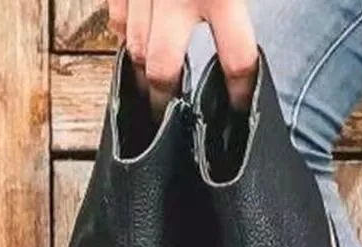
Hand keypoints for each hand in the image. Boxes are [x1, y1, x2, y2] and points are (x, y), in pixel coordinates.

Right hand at [107, 0, 257, 112]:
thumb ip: (240, 6)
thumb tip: (245, 42)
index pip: (236, 61)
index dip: (241, 92)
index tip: (240, 108)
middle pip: (163, 70)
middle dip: (165, 102)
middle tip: (171, 121)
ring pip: (134, 47)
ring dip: (144, 73)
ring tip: (154, 94)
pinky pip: (116, 18)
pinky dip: (126, 36)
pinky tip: (138, 46)